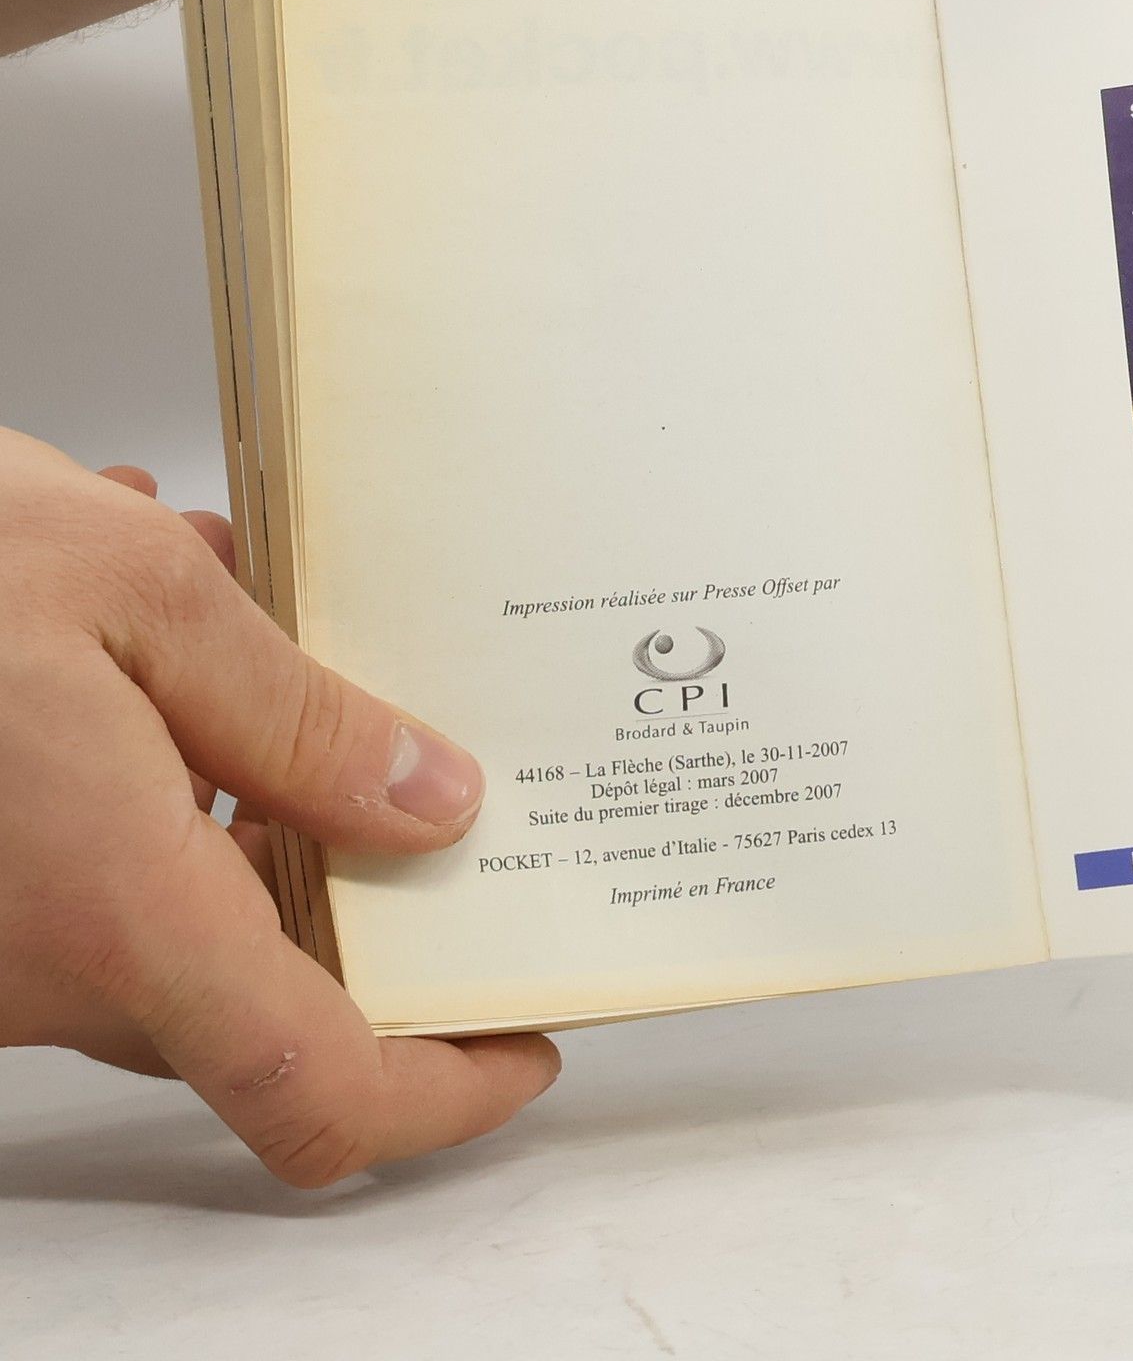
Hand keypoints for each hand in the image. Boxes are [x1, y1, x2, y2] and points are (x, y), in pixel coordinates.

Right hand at [0, 428, 558, 1185]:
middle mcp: (51, 966)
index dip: (441, 1092)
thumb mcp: (141, 595)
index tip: (524, 1038)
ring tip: (275, 640)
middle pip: (271, 989)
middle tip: (438, 772)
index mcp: (121, 914)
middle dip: (366, 886)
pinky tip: (170, 642)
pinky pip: (110, 870)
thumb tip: (434, 804)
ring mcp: (2, 946)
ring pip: (192, 910)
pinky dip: (171, 775)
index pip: (316, 1091)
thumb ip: (301, 721)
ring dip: (262, 793)